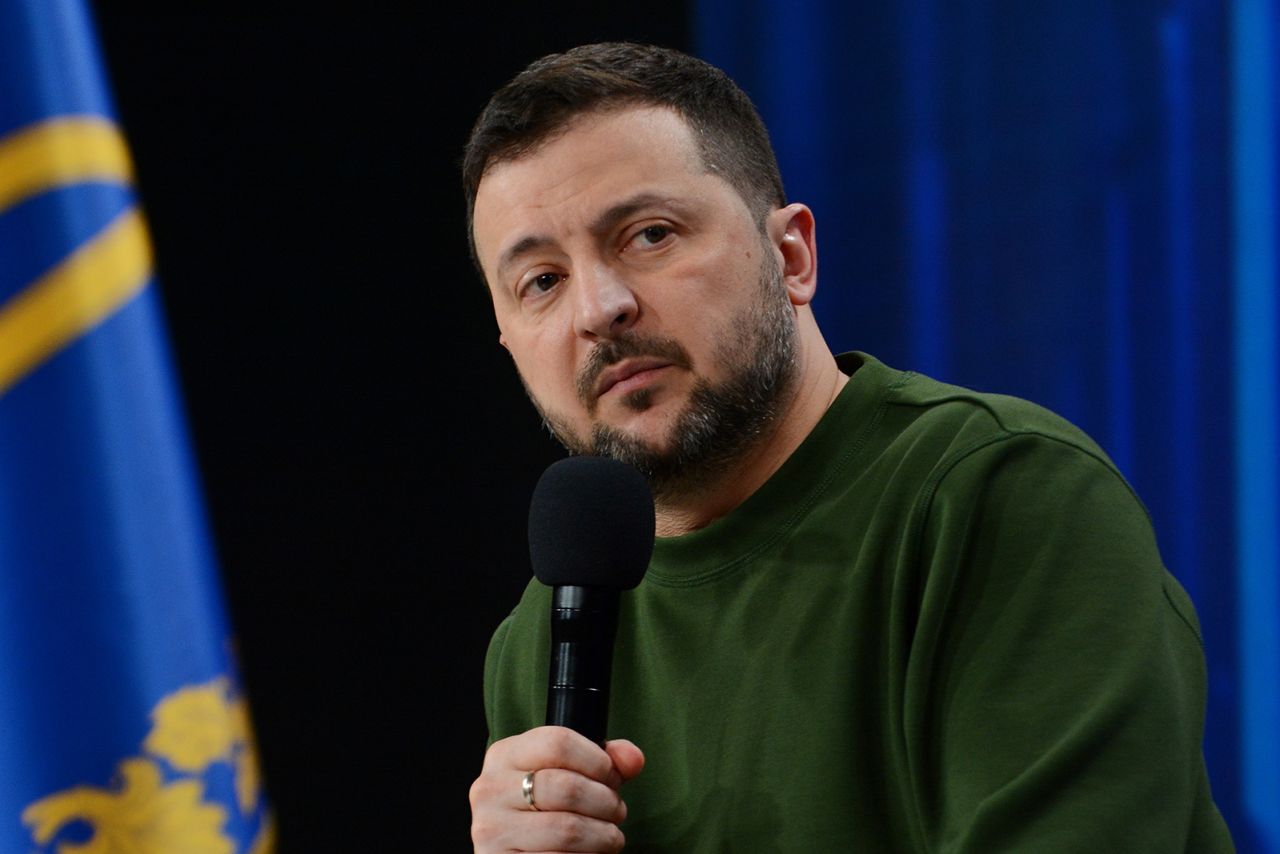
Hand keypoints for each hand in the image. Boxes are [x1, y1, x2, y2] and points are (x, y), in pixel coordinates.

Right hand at [470, 726, 644, 852]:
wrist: (516, 850)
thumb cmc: (546, 808)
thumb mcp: (567, 774)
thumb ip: (605, 761)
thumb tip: (633, 759)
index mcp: (504, 755)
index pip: (558, 742)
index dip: (598, 761)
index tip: (612, 778)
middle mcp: (490, 790)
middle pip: (567, 787)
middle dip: (606, 802)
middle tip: (616, 811)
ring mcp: (492, 830)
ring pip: (567, 829)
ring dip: (603, 835)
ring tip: (609, 835)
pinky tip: (589, 853)